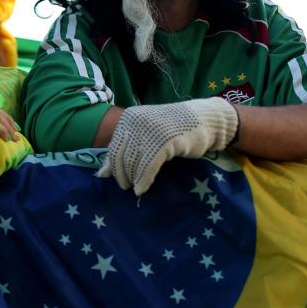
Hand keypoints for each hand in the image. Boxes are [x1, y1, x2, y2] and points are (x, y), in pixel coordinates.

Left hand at [97, 97, 237, 194]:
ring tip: (134, 189)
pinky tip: (142, 189)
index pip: (114, 147)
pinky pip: (148, 165)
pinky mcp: (165, 140)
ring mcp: (151, 130)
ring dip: (132, 179)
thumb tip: (101, 174)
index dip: (112, 166)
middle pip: (121, 155)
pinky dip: (144, 180)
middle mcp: (137, 121)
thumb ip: (125, 150)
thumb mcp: (145, 136)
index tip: (115, 180)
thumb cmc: (174, 129)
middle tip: (125, 187)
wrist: (206, 120)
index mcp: (129, 118)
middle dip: (121, 174)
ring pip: (133, 161)